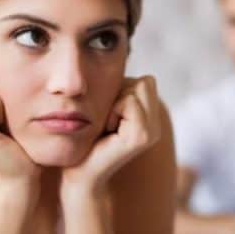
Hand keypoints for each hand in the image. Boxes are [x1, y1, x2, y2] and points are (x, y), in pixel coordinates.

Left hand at [61, 75, 161, 198]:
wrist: (78, 172)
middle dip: (121, 93)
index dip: (122, 90)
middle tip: (108, 120)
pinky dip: (113, 111)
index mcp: (150, 119)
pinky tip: (107, 132)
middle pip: (146, 81)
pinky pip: (129, 102)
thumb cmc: (85, 139)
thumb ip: (119, 90)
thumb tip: (120, 61)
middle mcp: (156, 126)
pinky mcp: (142, 137)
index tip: (109, 115)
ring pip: (138, 89)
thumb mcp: (105, 109)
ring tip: (107, 127)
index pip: (146, 81)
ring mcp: (152, 132)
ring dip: (115, 103)